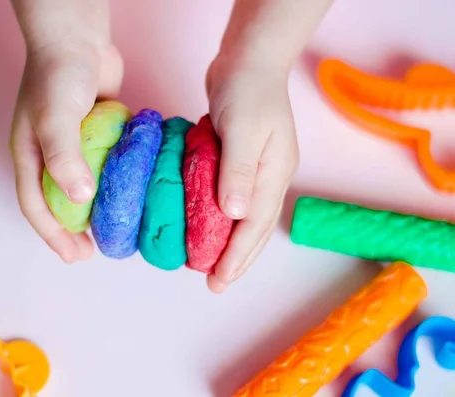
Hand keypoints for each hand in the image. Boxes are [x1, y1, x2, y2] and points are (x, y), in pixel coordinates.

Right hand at [10, 0, 121, 262]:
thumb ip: (64, 157)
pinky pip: (100, 164)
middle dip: (72, 230)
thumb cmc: (58, 75)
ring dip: (93, 209)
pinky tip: (128, 191)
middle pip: (56, 201)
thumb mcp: (55, 118)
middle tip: (93, 252)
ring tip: (113, 228)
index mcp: (29, 155)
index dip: (52, 235)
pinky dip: (110, 181)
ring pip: (80, 186)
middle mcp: (48, 154)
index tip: (75, 256)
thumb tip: (80, 199)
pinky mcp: (93, 133)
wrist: (76, 36)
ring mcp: (71, 144)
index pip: (35, 206)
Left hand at [205, 53, 298, 292]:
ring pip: (244, 216)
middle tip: (215, 284)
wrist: (249, 59)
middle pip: (254, 227)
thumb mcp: (245, 129)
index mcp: (274, 174)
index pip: (255, 225)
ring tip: (211, 263)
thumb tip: (234, 215)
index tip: (218, 280)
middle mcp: (269, 177)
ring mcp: (257, 169)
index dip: (237, 256)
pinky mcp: (240, 160)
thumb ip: (239, 171)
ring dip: (229, 241)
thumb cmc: (248, 90)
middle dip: (237, 258)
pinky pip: (230, 197)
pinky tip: (205, 223)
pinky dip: (220, 216)